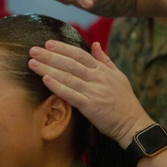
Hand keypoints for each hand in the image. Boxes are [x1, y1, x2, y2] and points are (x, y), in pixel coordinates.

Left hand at [28, 40, 152, 146]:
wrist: (133, 124)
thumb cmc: (125, 101)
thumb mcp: (118, 76)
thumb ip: (105, 60)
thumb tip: (95, 44)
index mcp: (102, 70)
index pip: (80, 54)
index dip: (63, 48)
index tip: (48, 43)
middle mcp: (97, 78)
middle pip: (70, 63)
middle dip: (50, 56)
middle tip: (33, 50)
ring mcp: (94, 92)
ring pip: (67, 77)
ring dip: (48, 68)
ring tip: (32, 63)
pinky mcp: (90, 106)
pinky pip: (71, 95)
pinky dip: (58, 86)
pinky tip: (45, 79)